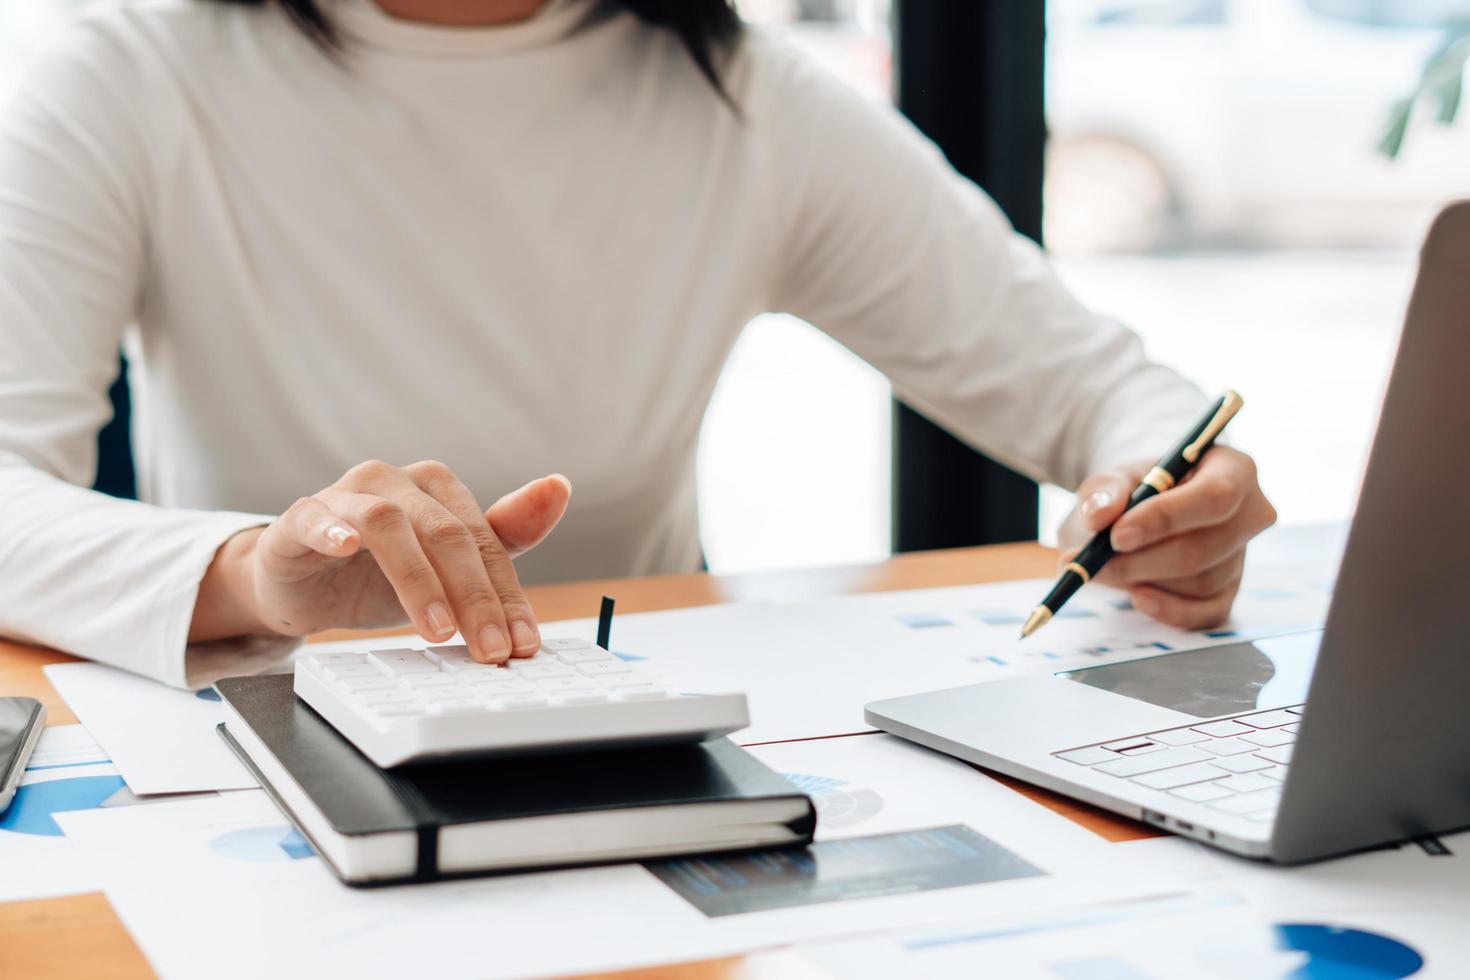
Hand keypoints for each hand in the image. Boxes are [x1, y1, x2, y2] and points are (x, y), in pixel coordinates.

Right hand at [191, 462, 570, 662]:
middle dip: (474, 597)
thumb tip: (558, 487)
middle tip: (489, 648)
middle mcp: (395, 481)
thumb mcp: (448, 568)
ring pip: (389, 524)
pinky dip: (331, 530)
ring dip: (418, 579)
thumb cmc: (380, 572)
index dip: (508, 595)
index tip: (524, 643)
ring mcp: (345, 495)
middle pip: (445, 534)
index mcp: (437, 488)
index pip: (485, 542)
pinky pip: (315, 517)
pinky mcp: (299, 517)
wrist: (301, 584)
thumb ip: (503, 538)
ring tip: (437, 630)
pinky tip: (344, 547)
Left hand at [1058, 446, 1275, 628]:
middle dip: (1140, 560)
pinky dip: (1168, 610)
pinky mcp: (1230, 591)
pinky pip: (1206, 613)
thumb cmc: (1134, 491)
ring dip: (1143, 580)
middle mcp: (1250, 513)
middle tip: (1093, 564)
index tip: (1116, 535)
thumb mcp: (1115, 479)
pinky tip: (1137, 596)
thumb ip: (1104, 490)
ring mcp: (1242, 556)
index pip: (1213, 497)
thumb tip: (1099, 515)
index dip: (1164, 519)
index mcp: (1232, 469)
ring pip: (1199, 582)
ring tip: (1103, 569)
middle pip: (1202, 548)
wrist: (1140, 515)